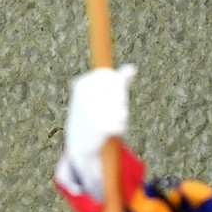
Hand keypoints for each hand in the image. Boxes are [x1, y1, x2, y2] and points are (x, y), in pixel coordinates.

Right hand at [59, 64, 135, 198]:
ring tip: (109, 121)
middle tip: (108, 111)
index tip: (111, 94)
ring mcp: (91, 113)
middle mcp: (84, 97)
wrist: (78, 142)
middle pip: (119, 93)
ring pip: (122, 110)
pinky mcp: (99, 128)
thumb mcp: (101, 94)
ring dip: (122, 117)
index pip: (111, 76)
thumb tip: (133, 68)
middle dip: (121, 102)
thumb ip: (118, 80)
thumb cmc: (92, 113)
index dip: (117, 85)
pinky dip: (120, 128)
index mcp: (82, 84)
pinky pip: (122, 124)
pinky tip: (110, 131)